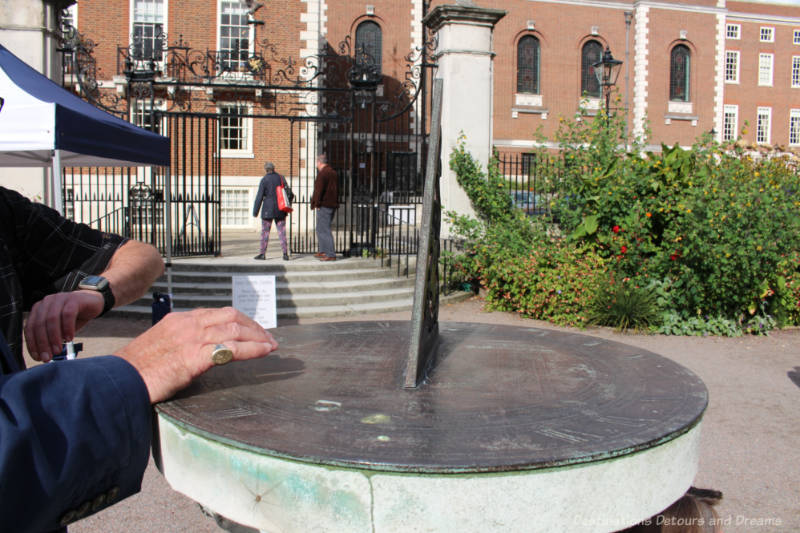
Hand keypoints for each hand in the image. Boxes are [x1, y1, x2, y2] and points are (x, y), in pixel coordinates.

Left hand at [25, 290, 104, 361]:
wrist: (93, 303)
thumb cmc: (74, 317)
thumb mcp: (60, 329)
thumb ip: (51, 338)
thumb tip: (45, 356)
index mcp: (39, 309)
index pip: (30, 327)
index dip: (32, 344)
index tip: (38, 357)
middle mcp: (47, 302)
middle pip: (40, 324)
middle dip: (42, 343)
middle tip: (48, 357)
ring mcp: (60, 299)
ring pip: (52, 319)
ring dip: (54, 337)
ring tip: (58, 350)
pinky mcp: (74, 299)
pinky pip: (68, 314)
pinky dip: (67, 328)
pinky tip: (70, 338)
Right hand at [115, 307, 277, 402]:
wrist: (118, 382)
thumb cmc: (135, 371)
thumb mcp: (158, 347)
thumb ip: (178, 344)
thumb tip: (194, 353)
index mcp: (178, 320)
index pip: (216, 313)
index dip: (238, 320)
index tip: (250, 329)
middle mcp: (188, 324)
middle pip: (231, 316)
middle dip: (253, 325)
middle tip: (267, 337)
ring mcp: (192, 338)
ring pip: (235, 328)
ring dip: (258, 336)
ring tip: (271, 345)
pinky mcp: (196, 356)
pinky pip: (233, 348)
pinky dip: (254, 349)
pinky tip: (265, 351)